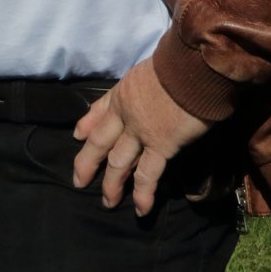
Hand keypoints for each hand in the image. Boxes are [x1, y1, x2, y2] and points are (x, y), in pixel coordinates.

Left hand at [71, 58, 210, 216]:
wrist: (192, 66)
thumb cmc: (180, 62)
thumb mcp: (152, 67)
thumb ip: (147, 82)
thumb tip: (157, 84)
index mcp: (124, 91)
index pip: (100, 110)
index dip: (87, 124)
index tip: (78, 135)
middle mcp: (125, 113)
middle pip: (100, 141)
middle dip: (88, 161)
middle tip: (79, 180)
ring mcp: (140, 131)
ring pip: (118, 162)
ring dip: (111, 184)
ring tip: (107, 202)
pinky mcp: (161, 145)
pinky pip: (148, 175)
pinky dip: (143, 193)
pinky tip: (140, 209)